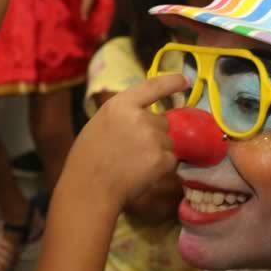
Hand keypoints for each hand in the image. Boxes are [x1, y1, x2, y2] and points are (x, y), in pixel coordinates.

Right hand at [64, 74, 187, 208]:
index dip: (171, 82)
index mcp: (120, 105)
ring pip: (168, 141)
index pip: (152, 86)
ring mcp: (154, 138)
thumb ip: (122, 116)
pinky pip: (171, 159)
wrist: (90, 190)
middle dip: (155, 133)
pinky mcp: (163, 159)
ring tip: (135, 165)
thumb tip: (143, 116)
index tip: (183, 80)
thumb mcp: (99, 124)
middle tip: (134, 151)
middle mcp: (140, 117)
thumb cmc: (86, 160)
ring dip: (158, 151)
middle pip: (162, 121)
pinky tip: (142, 174)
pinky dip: (161, 167)